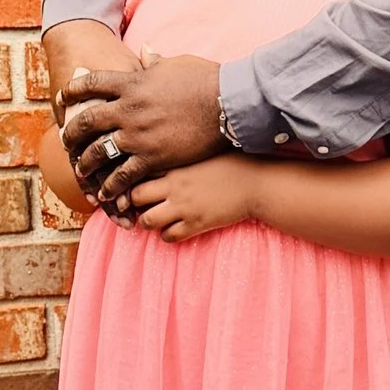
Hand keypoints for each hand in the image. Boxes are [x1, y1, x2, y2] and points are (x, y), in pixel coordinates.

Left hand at [57, 55, 224, 211]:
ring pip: (98, 151)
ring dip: (85, 162)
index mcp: (132, 84)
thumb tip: (145, 50)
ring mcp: (138, 135)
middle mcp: (128, 109)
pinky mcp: (153, 157)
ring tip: (81, 170)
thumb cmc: (206, 80)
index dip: (73, 91)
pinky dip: (110, 185)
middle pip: (86, 120)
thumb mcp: (175, 64)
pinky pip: (122, 175)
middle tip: (66, 140)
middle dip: (72, 132)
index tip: (63, 98)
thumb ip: (154, 62)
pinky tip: (106, 192)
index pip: (90, 84)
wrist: (228, 104)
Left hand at [129, 153, 258, 241]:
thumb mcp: (202, 153)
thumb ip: (181, 156)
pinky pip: (168, 236)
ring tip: (158, 219)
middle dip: (134, 203)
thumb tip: (165, 153)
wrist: (256, 183)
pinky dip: (168, 235)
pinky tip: (176, 228)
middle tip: (142, 205)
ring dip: (148, 222)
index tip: (135, 183)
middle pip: (135, 196)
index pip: (139, 171)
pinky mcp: (196, 224)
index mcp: (176, 165)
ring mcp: (184, 206)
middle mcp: (175, 186)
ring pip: (147, 221)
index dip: (133, 178)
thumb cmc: (232, 164)